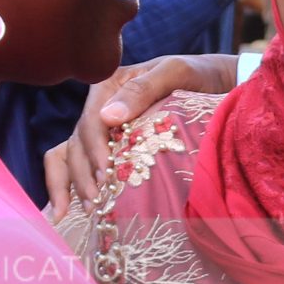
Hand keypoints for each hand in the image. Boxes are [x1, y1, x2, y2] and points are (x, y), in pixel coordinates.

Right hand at [41, 53, 237, 219]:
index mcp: (109, 85)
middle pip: (78, 142)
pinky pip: (81, 162)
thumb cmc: (195, 76)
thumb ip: (143, 89)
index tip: (106, 174)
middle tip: (96, 201)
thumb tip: (109, 116)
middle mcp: (99, 106)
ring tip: (89, 209)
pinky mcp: (108, 144)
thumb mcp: (175, 73)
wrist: (211, 82)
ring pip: (73, 154)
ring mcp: (102, 127)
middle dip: (82, 173)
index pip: (92, 121)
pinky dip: (72, 183)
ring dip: (75, 183)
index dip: (94, 149)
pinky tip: (73, 208)